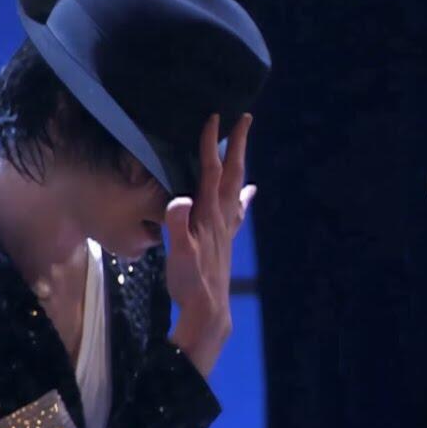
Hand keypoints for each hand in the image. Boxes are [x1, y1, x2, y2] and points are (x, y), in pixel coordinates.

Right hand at [164, 112, 256, 377]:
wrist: (209, 310)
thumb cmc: (191, 282)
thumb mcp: (179, 254)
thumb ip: (178, 226)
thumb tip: (179, 200)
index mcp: (208, 213)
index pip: (210, 171)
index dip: (211, 144)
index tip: (215, 117)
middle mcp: (221, 216)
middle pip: (231, 173)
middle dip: (237, 144)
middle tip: (244, 118)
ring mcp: (226, 227)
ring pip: (235, 187)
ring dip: (240, 164)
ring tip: (244, 146)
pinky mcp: (226, 239)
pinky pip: (237, 209)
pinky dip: (243, 196)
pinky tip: (249, 193)